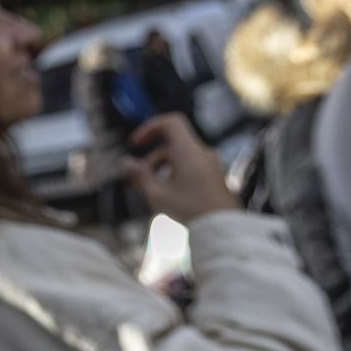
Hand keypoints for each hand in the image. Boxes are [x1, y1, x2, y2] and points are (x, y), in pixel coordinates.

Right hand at [120, 113, 239, 223]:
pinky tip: (169, 196)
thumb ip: (139, 176)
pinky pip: (191, 167)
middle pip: (171, 145)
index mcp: (188, 151)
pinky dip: (176, 174)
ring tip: (152, 192)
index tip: (136, 144)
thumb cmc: (191, 210)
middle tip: (137, 180)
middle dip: (151, 159)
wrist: (224, 228)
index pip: (170, 123)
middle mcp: (202, 153)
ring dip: (162, 169)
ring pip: (180, 157)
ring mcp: (211, 165)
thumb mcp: (157, 195)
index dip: (150, 128)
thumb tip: (126, 163)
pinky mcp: (215, 176)